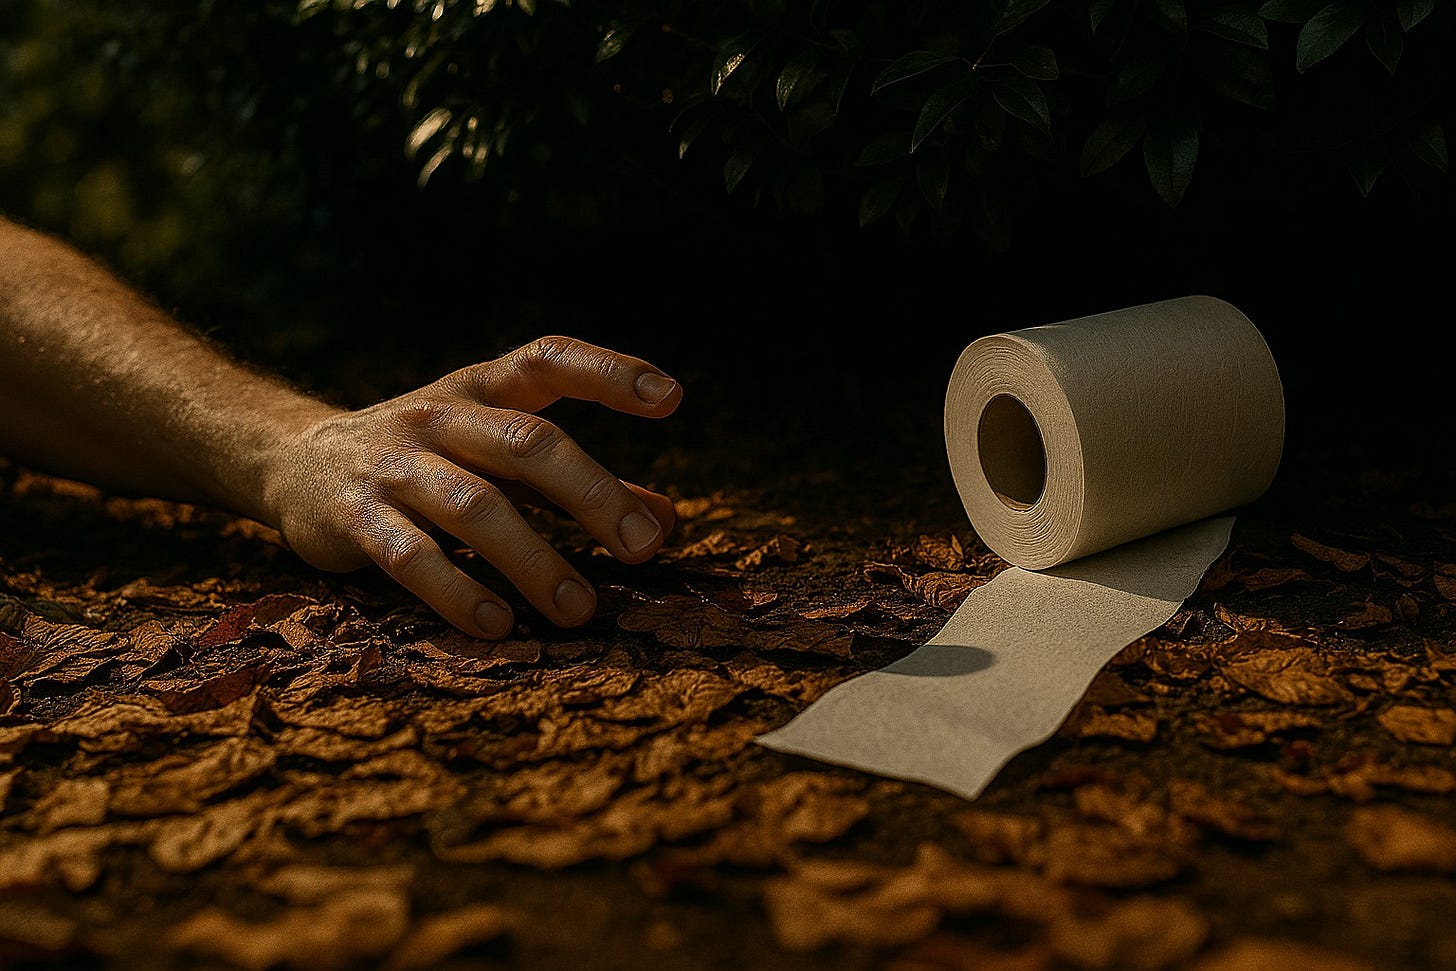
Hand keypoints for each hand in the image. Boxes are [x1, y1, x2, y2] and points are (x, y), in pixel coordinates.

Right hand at [260, 336, 680, 637]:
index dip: (608, 371)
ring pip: (475, 506)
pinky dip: (457, 591)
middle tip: (643, 547)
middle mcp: (440, 417)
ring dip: (535, 561)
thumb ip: (579, 486)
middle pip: (526, 443)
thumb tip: (668, 520)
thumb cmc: (429, 459)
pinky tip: (498, 625)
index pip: (548, 360)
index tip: (671, 397)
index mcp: (481, 389)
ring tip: (581, 610)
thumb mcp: (499, 457)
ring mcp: (394, 466)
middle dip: (592, 494)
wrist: (294, 462)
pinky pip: (410, 556)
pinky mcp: (354, 517)